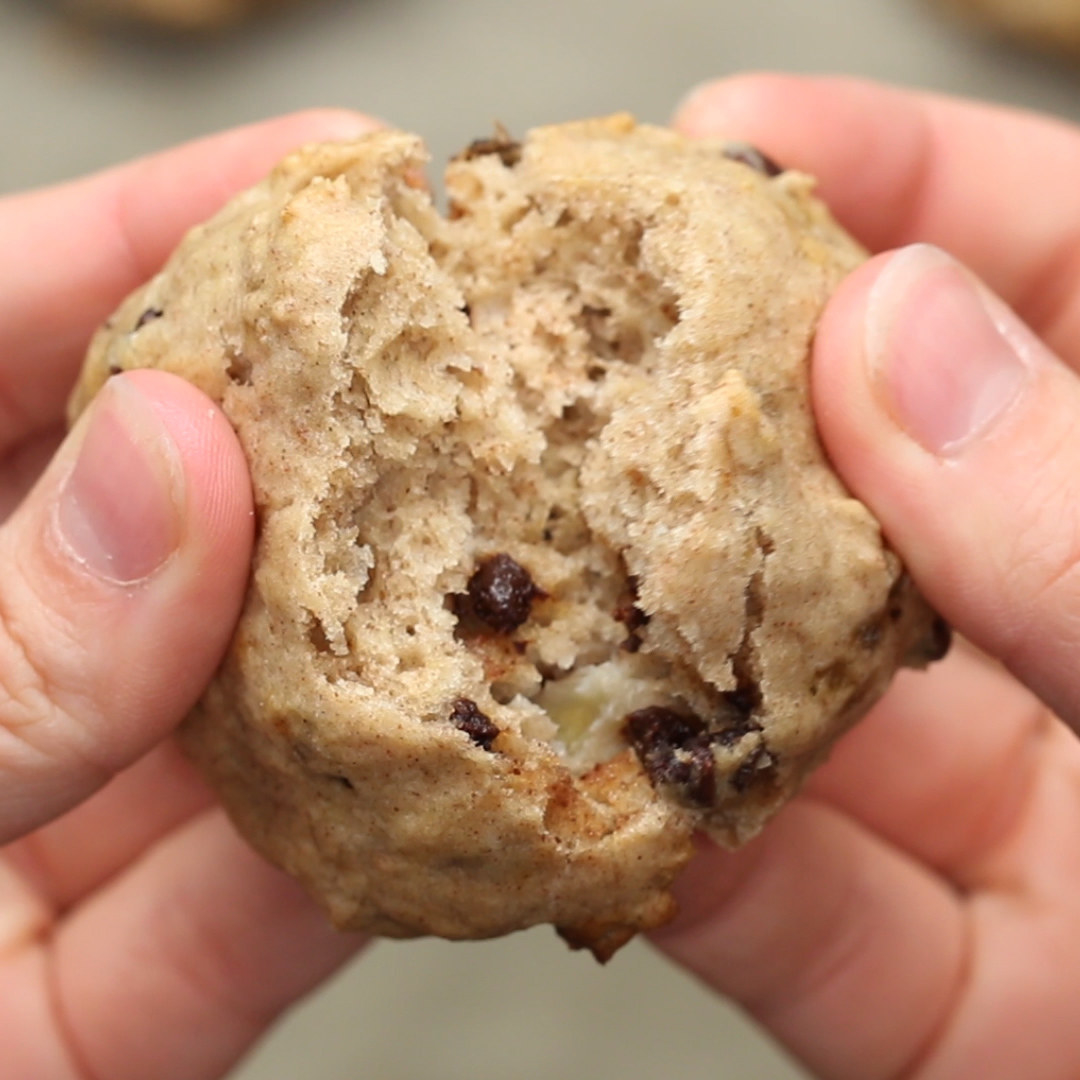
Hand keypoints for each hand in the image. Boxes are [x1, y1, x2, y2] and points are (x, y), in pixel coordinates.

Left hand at [0, 111, 376, 1079]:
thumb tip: (175, 476)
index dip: (152, 241)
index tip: (323, 177)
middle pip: (161, 523)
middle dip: (315, 438)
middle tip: (459, 362)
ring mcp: (41, 848)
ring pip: (245, 724)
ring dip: (381, 660)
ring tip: (514, 563)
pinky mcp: (112, 1015)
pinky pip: (257, 922)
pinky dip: (364, 868)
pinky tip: (464, 796)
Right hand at [648, 75, 1079, 1079]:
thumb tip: (896, 345)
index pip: (1059, 284)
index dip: (898, 187)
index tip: (730, 140)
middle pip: (875, 489)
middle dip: (718, 415)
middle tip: (571, 351)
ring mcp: (1013, 831)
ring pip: (789, 708)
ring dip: (654, 654)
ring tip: (523, 569)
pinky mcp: (940, 1005)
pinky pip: (782, 919)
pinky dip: (678, 866)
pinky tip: (579, 804)